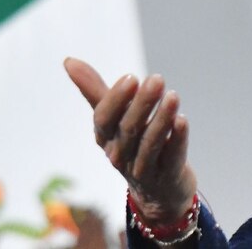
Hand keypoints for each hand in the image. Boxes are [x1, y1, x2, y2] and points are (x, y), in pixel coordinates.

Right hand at [64, 58, 196, 224]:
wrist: (158, 191)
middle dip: (142, 104)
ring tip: (173, 96)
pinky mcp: (168, 176)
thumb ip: (94, 91)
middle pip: (129, 130)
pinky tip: (183, 120)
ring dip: (161, 119)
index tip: (131, 77)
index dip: (116, 100)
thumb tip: (68, 60)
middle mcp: (120, 155)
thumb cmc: (133, 145)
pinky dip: (177, 139)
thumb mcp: (113, 120)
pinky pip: (172, 157)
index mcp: (105, 139)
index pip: (104, 120)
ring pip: (150, 144)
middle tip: (156, 79)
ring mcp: (143, 168)